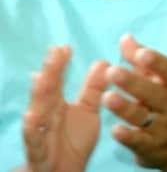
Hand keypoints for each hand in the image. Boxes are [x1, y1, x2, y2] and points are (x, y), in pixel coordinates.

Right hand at [21, 46, 107, 171]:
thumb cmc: (72, 141)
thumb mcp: (86, 112)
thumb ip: (93, 89)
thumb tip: (103, 62)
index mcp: (57, 105)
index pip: (57, 81)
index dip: (59, 65)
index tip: (64, 47)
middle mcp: (46, 116)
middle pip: (46, 91)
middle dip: (50, 72)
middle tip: (54, 53)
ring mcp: (40, 133)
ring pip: (36, 112)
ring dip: (38, 96)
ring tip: (40, 78)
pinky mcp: (38, 152)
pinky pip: (33, 140)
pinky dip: (31, 129)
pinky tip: (31, 117)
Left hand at [100, 35, 166, 170]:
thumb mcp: (162, 83)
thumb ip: (141, 62)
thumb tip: (125, 38)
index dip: (157, 62)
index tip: (140, 53)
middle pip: (155, 93)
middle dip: (134, 82)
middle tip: (112, 71)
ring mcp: (164, 128)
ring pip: (143, 117)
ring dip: (125, 107)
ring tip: (107, 97)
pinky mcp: (152, 148)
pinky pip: (139, 142)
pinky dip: (127, 137)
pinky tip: (114, 130)